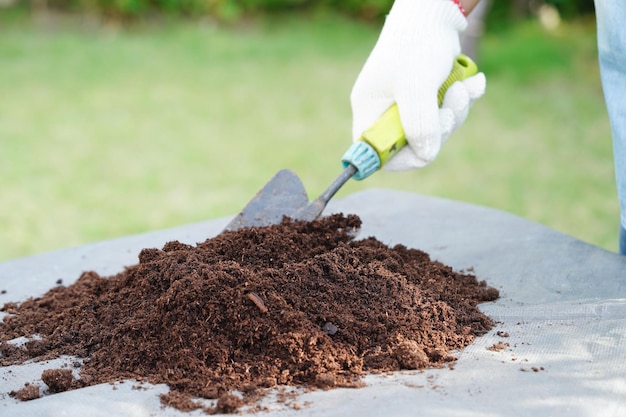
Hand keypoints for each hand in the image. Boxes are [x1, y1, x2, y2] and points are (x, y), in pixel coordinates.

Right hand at [350, 0, 485, 170]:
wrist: (435, 12)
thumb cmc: (417, 45)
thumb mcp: (417, 87)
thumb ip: (420, 125)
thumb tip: (425, 156)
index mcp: (369, 110)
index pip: (374, 152)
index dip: (398, 158)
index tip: (424, 149)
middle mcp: (385, 110)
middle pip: (412, 144)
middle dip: (440, 129)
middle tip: (451, 108)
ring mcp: (407, 104)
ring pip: (435, 130)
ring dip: (456, 111)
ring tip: (464, 88)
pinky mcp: (427, 96)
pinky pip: (447, 113)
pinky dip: (462, 100)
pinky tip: (471, 83)